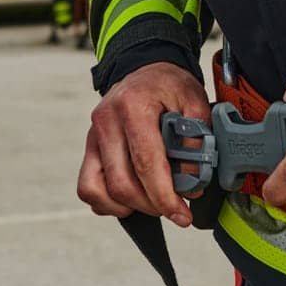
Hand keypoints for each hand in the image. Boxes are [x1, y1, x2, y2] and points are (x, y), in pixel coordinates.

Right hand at [77, 62, 209, 227]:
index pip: (145, 162)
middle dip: (150, 205)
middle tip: (174, 208)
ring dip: (127, 206)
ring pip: (97, 189)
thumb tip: (192, 178)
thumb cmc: (169, 86)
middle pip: (121, 183)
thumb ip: (197, 137)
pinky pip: (88, 187)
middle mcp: (106, 120)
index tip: (182, 215)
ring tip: (152, 201)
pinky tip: (132, 197)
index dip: (164, 196)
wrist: (145, 70)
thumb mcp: (194, 100)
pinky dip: (108, 201)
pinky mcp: (89, 148)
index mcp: (133, 106)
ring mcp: (93, 135)